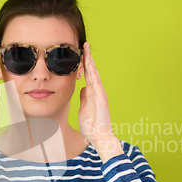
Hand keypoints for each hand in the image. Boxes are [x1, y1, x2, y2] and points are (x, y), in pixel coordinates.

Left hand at [78, 42, 121, 160]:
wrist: (100, 137)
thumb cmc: (92, 125)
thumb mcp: (83, 108)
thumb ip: (83, 97)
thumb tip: (82, 88)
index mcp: (93, 93)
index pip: (88, 75)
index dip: (84, 63)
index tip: (80, 52)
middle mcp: (97, 91)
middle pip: (92, 70)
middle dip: (87, 57)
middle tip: (84, 44)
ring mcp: (100, 94)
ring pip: (94, 73)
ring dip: (90, 61)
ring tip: (86, 49)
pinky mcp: (101, 98)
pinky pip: (96, 83)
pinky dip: (92, 72)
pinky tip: (89, 64)